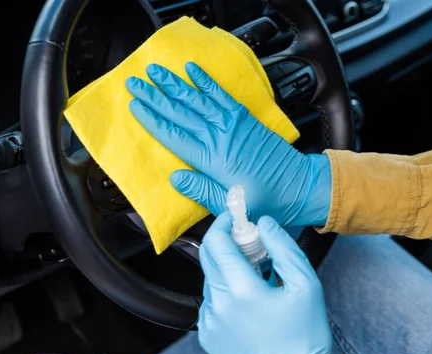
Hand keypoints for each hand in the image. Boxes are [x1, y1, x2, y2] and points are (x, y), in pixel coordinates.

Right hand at [126, 62, 330, 226]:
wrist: (297, 186)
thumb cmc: (264, 200)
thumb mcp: (228, 206)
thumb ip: (200, 191)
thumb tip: (175, 179)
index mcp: (210, 159)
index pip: (173, 135)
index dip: (151, 119)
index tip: (135, 106)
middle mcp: (218, 136)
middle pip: (179, 112)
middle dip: (154, 96)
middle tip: (134, 83)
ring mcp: (231, 123)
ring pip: (196, 98)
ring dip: (173, 83)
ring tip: (155, 71)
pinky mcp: (243, 117)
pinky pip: (220, 94)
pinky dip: (205, 80)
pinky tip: (192, 69)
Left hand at [197, 212, 331, 353]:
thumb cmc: (303, 339)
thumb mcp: (306, 286)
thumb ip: (283, 248)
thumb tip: (265, 224)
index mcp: (240, 289)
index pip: (216, 242)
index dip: (222, 223)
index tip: (233, 218)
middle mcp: (218, 304)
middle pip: (209, 257)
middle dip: (226, 244)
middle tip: (251, 247)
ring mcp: (209, 321)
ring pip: (210, 280)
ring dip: (228, 271)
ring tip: (256, 281)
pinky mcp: (207, 335)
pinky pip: (210, 303)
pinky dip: (225, 294)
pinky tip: (248, 305)